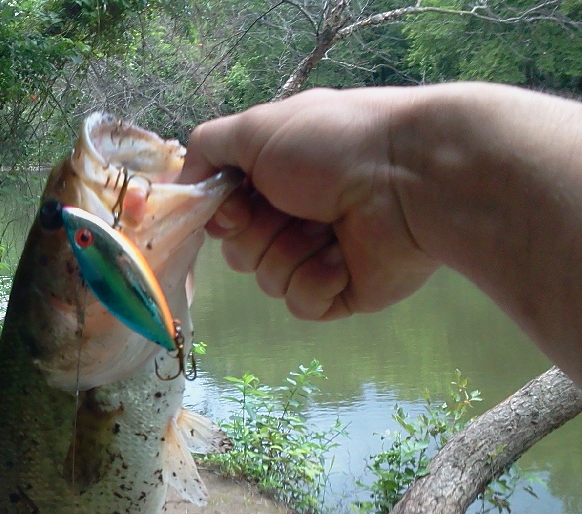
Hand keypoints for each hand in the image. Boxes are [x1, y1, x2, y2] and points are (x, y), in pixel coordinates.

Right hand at [180, 87, 439, 320]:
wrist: (410, 180)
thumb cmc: (333, 145)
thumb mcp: (256, 128)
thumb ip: (207, 148)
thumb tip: (185, 183)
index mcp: (277, 178)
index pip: (222, 213)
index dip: (220, 214)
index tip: (234, 202)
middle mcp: (295, 216)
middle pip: (238, 252)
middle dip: (257, 232)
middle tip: (294, 208)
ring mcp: (318, 256)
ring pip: (267, 279)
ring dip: (291, 252)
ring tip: (328, 228)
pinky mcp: (341, 292)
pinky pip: (301, 304)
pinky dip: (317, 281)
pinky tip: (343, 259)